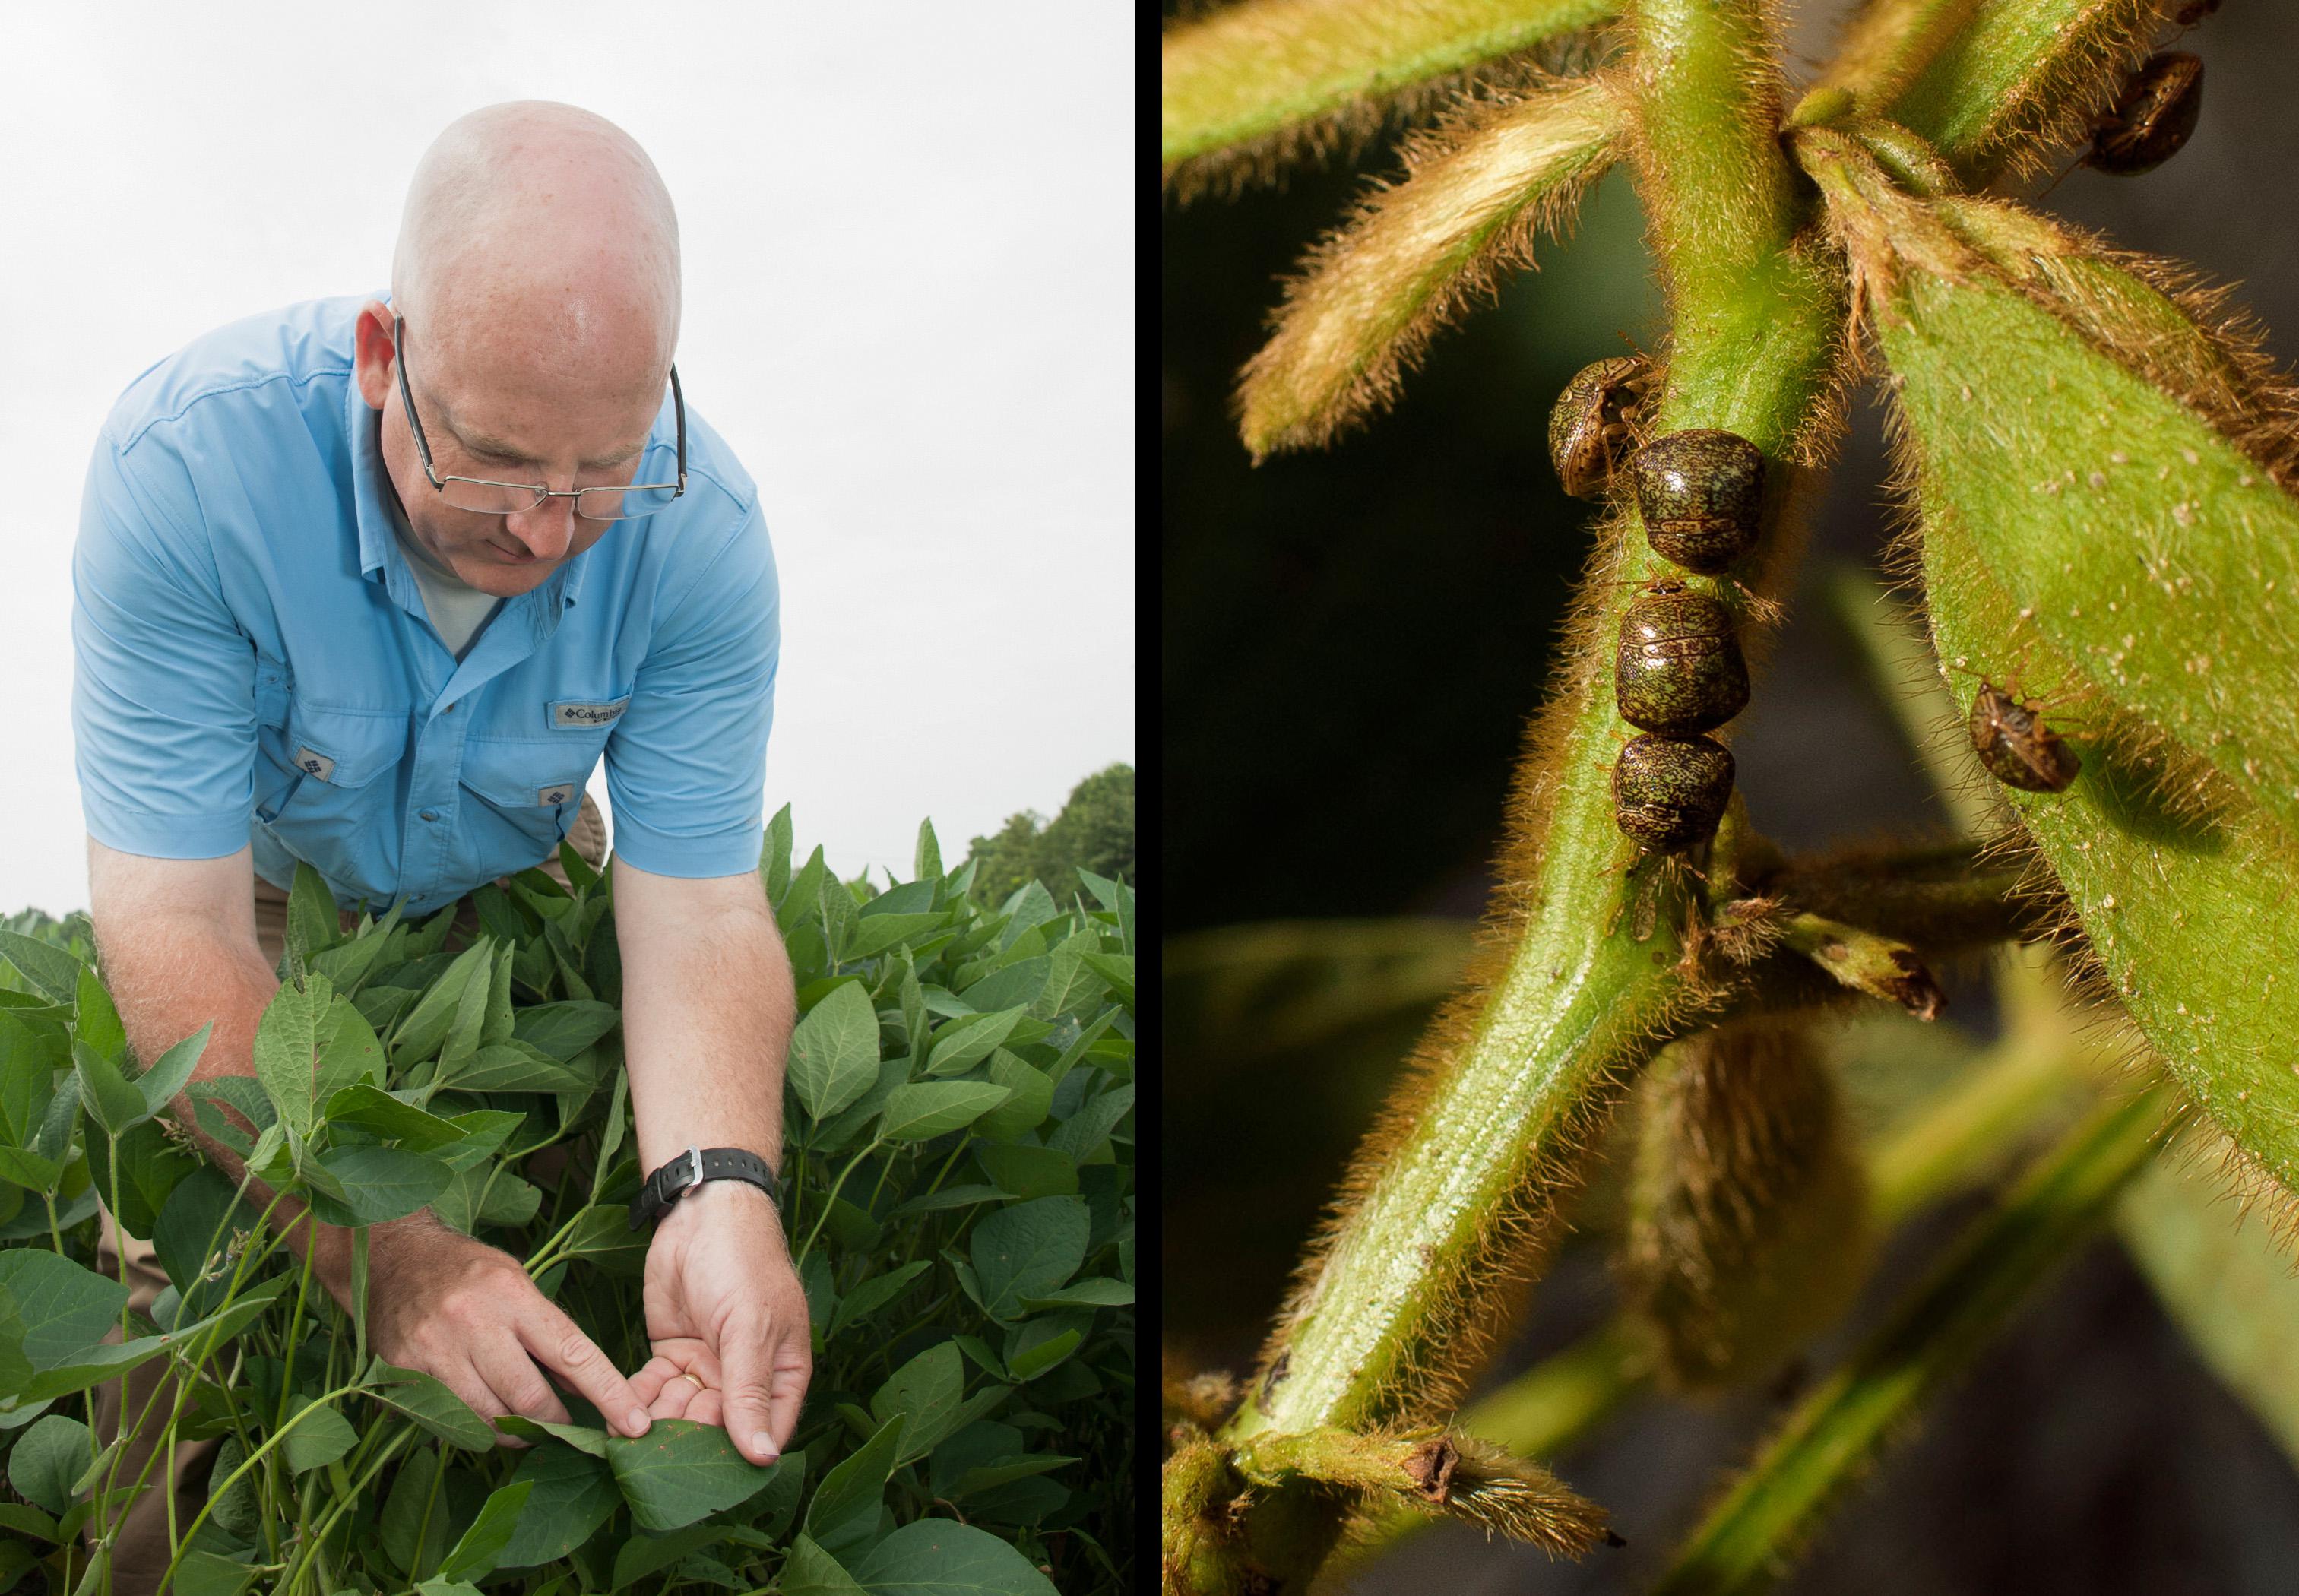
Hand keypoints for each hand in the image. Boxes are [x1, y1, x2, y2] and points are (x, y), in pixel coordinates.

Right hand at [361, 1217, 653, 1444]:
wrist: (391, 1258)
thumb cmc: (466, 1271)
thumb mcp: (516, 1282)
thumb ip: (547, 1331)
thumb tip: (581, 1386)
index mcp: (512, 1294)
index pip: (572, 1353)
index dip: (608, 1393)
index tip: (635, 1425)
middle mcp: (473, 1322)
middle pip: (529, 1398)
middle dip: (555, 1422)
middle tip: (564, 1426)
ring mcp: (434, 1350)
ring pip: (490, 1418)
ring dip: (516, 1431)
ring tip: (524, 1423)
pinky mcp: (404, 1373)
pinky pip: (452, 1420)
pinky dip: (476, 1427)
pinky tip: (482, 1413)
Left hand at [629, 1178, 811, 1463]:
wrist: (702, 1212)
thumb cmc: (742, 1264)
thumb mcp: (750, 1330)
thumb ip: (750, 1394)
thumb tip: (763, 1458)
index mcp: (782, 1373)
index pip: (765, 1432)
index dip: (739, 1459)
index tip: (704, 1479)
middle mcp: (745, 1376)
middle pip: (717, 1429)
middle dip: (686, 1443)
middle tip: (651, 1461)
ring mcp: (707, 1366)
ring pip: (681, 1414)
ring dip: (656, 1428)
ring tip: (627, 1442)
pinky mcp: (672, 1354)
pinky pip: (654, 1390)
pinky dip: (637, 1403)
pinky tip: (616, 1418)